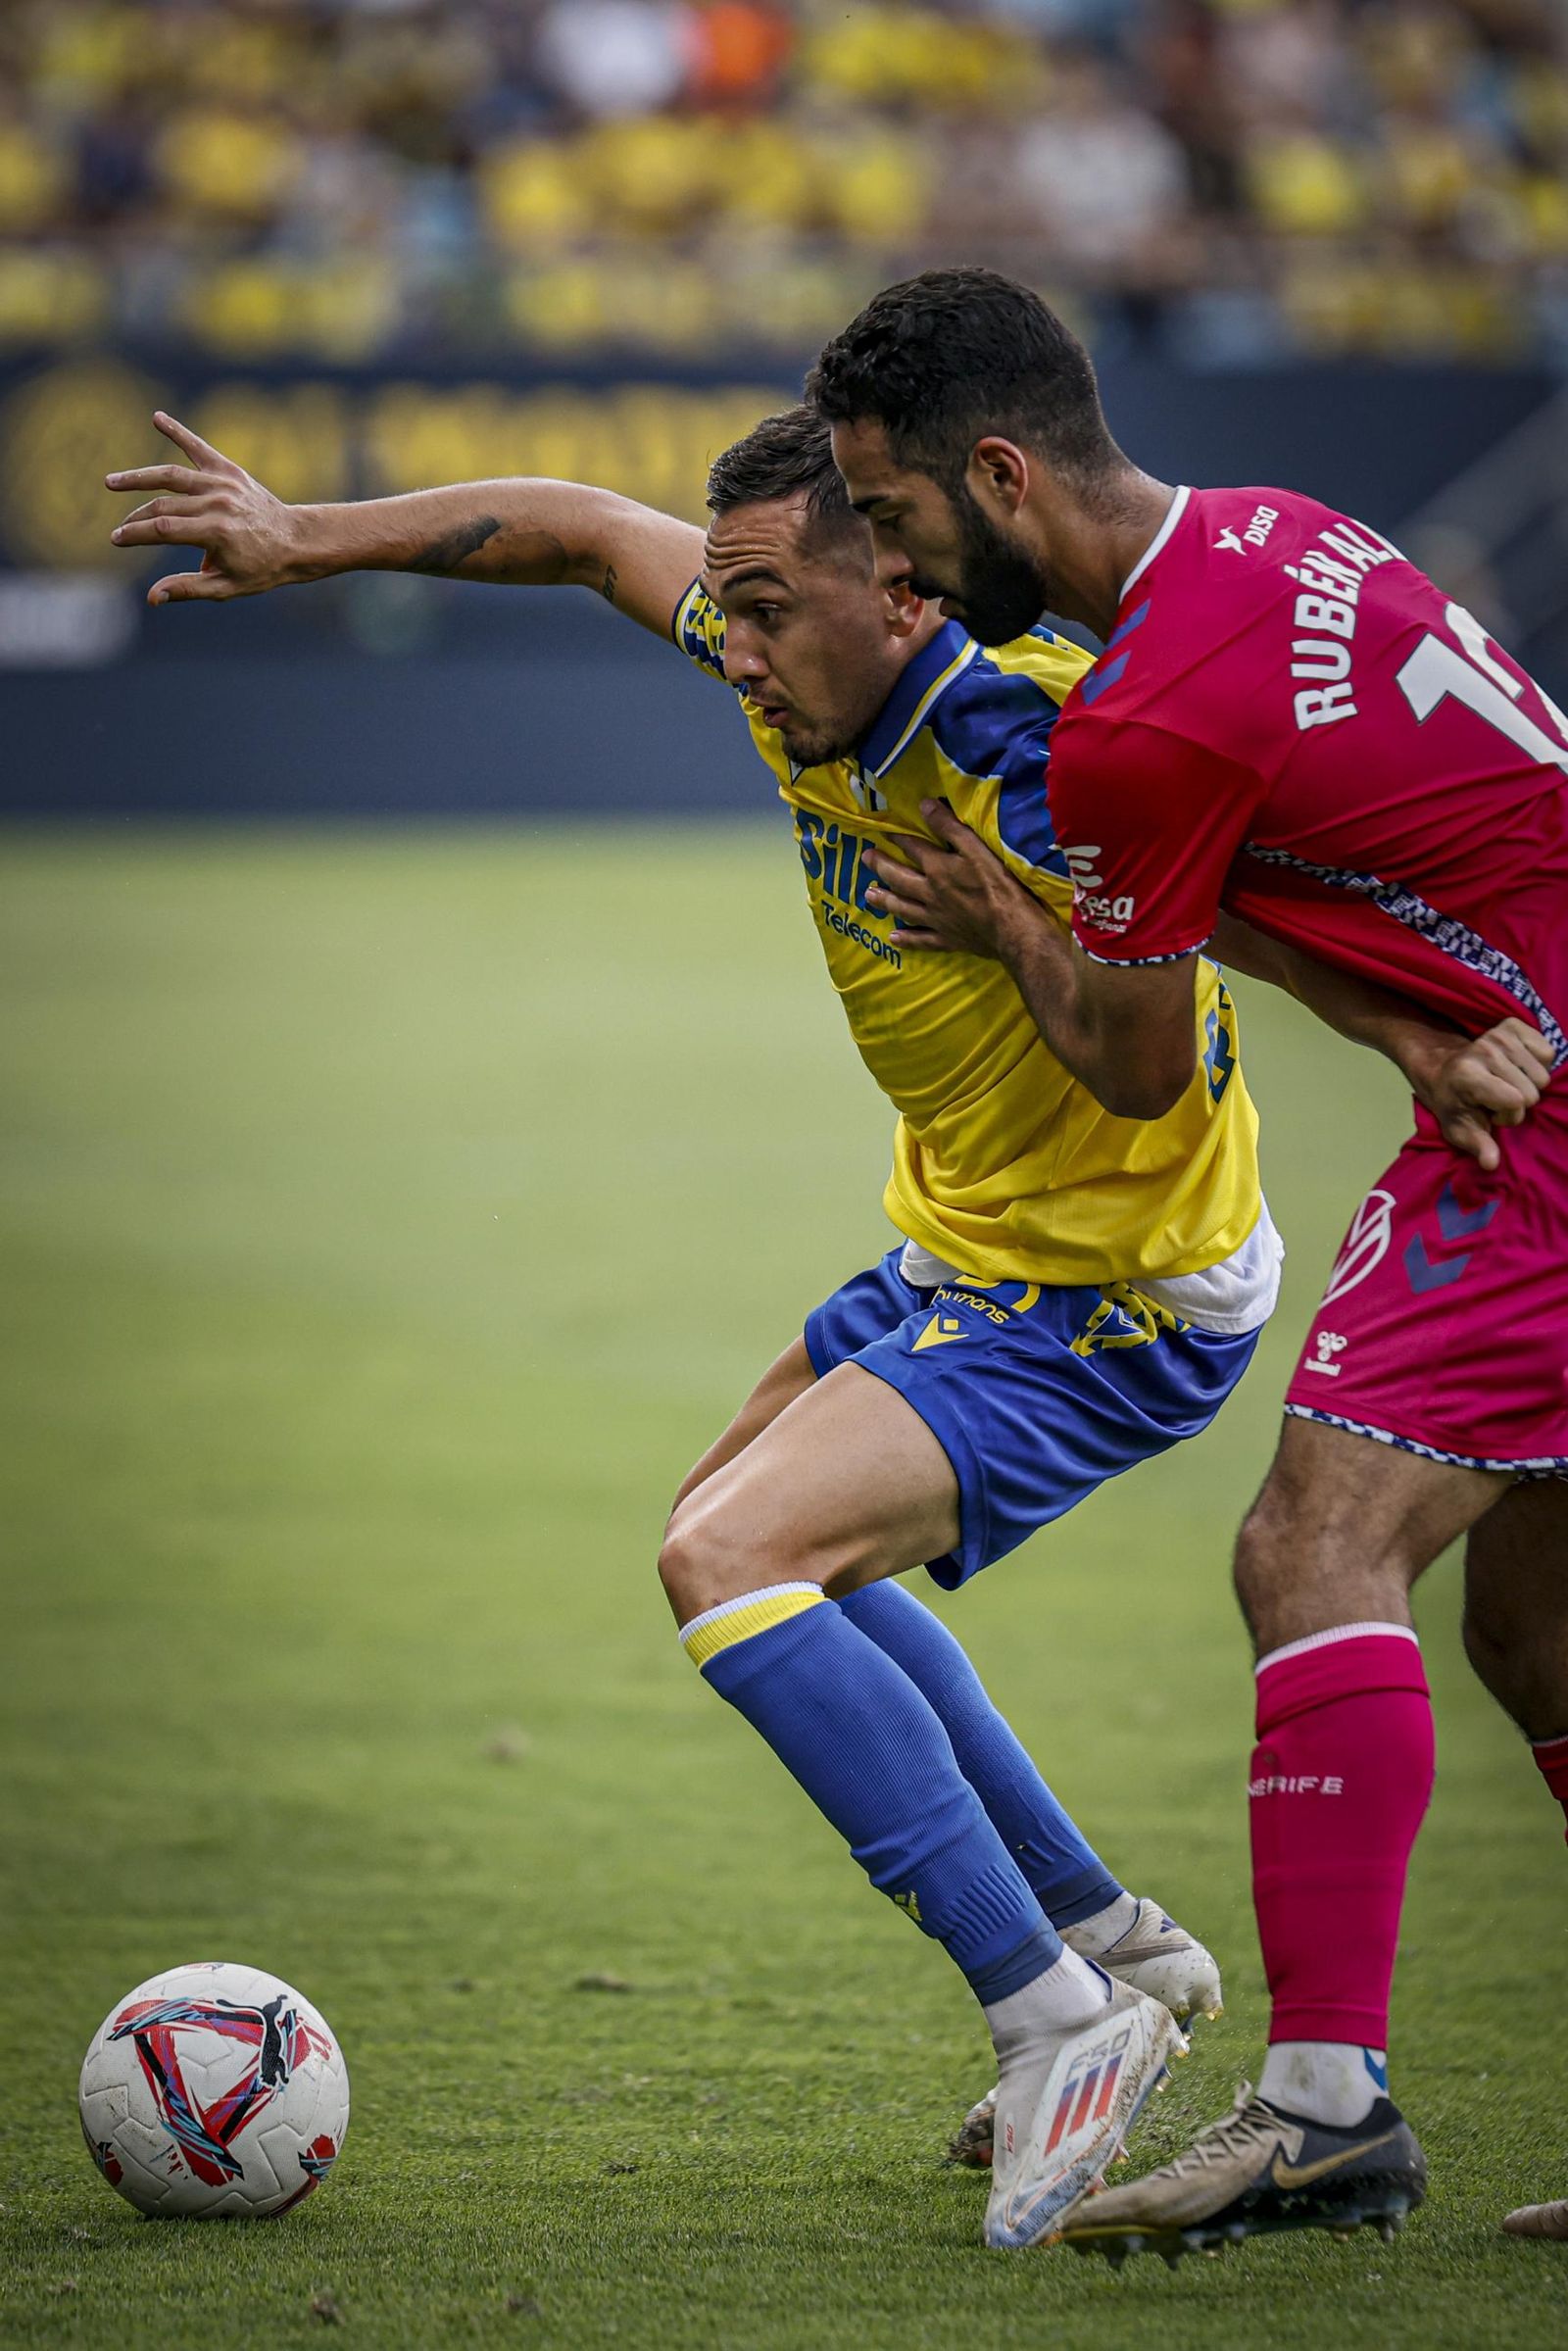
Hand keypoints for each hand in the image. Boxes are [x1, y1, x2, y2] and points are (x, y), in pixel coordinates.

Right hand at [107, 413, 308, 604]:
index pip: (162, 529)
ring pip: (172, 475)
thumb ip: (187, 588)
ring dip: (139, 478)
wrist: (296, 541)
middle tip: (120, 530)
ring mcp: (222, 483)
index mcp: (216, 532)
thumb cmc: (261, 570)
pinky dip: (178, 432)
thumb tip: (151, 597)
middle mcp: (217, 503)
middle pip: (163, 505)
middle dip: (136, 518)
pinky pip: (199, 448)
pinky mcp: (228, 470)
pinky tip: (157, 417)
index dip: (136, 534)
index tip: (116, 539)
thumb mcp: (226, 588)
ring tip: (112, 483)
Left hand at [863, 797, 1034, 957]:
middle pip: (900, 878)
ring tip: (868, 894)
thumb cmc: (999, 886)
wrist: (1013, 930)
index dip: (899, 838)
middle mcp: (930, 894)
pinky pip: (922, 940)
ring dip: (885, 901)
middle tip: (865, 858)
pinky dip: (907, 939)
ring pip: (904, 908)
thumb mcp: (977, 850)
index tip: (885, 831)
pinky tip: (894, 939)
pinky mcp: (947, 940)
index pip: (913, 849)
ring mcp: (937, 919)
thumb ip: (950, 828)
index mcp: (938, 870)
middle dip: (882, 866)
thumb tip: (924, 805)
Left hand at [1408, 1016, 1553, 1170]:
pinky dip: (1538, 1063)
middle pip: (1532, 1091)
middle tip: (1498, 1098)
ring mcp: (1499, 1035)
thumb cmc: (1454, 1102)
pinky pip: (1548, 1051)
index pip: (1516, 1101)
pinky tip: (1517, 1067)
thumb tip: (1491, 1163)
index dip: (1509, 1115)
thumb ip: (1478, 1145)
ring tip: (1506, 1084)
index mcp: (1468, 1075)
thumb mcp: (1459, 1129)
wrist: (1444, 1068)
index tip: (1491, 1113)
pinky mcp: (1512, 1025)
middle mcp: (1484, 1050)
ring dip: (1528, 1084)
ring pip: (1543, 1073)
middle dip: (1519, 1102)